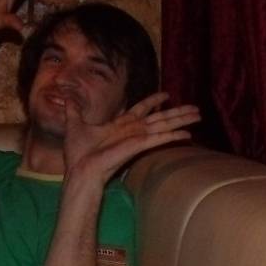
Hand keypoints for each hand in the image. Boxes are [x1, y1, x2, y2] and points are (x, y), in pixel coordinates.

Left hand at [62, 93, 201, 184]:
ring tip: (198, 114)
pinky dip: (174, 136)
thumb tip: (66, 96)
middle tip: (195, 108)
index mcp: (120, 125)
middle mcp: (132, 131)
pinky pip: (159, 139)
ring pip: (164, 125)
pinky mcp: (138, 146)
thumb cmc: (78, 154)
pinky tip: (188, 134)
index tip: (165, 94)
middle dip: (177, 112)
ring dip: (182, 119)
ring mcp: (137, 139)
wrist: (80, 171)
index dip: (153, 101)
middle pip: (160, 118)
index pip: (141, 110)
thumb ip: (73, 110)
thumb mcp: (74, 125)